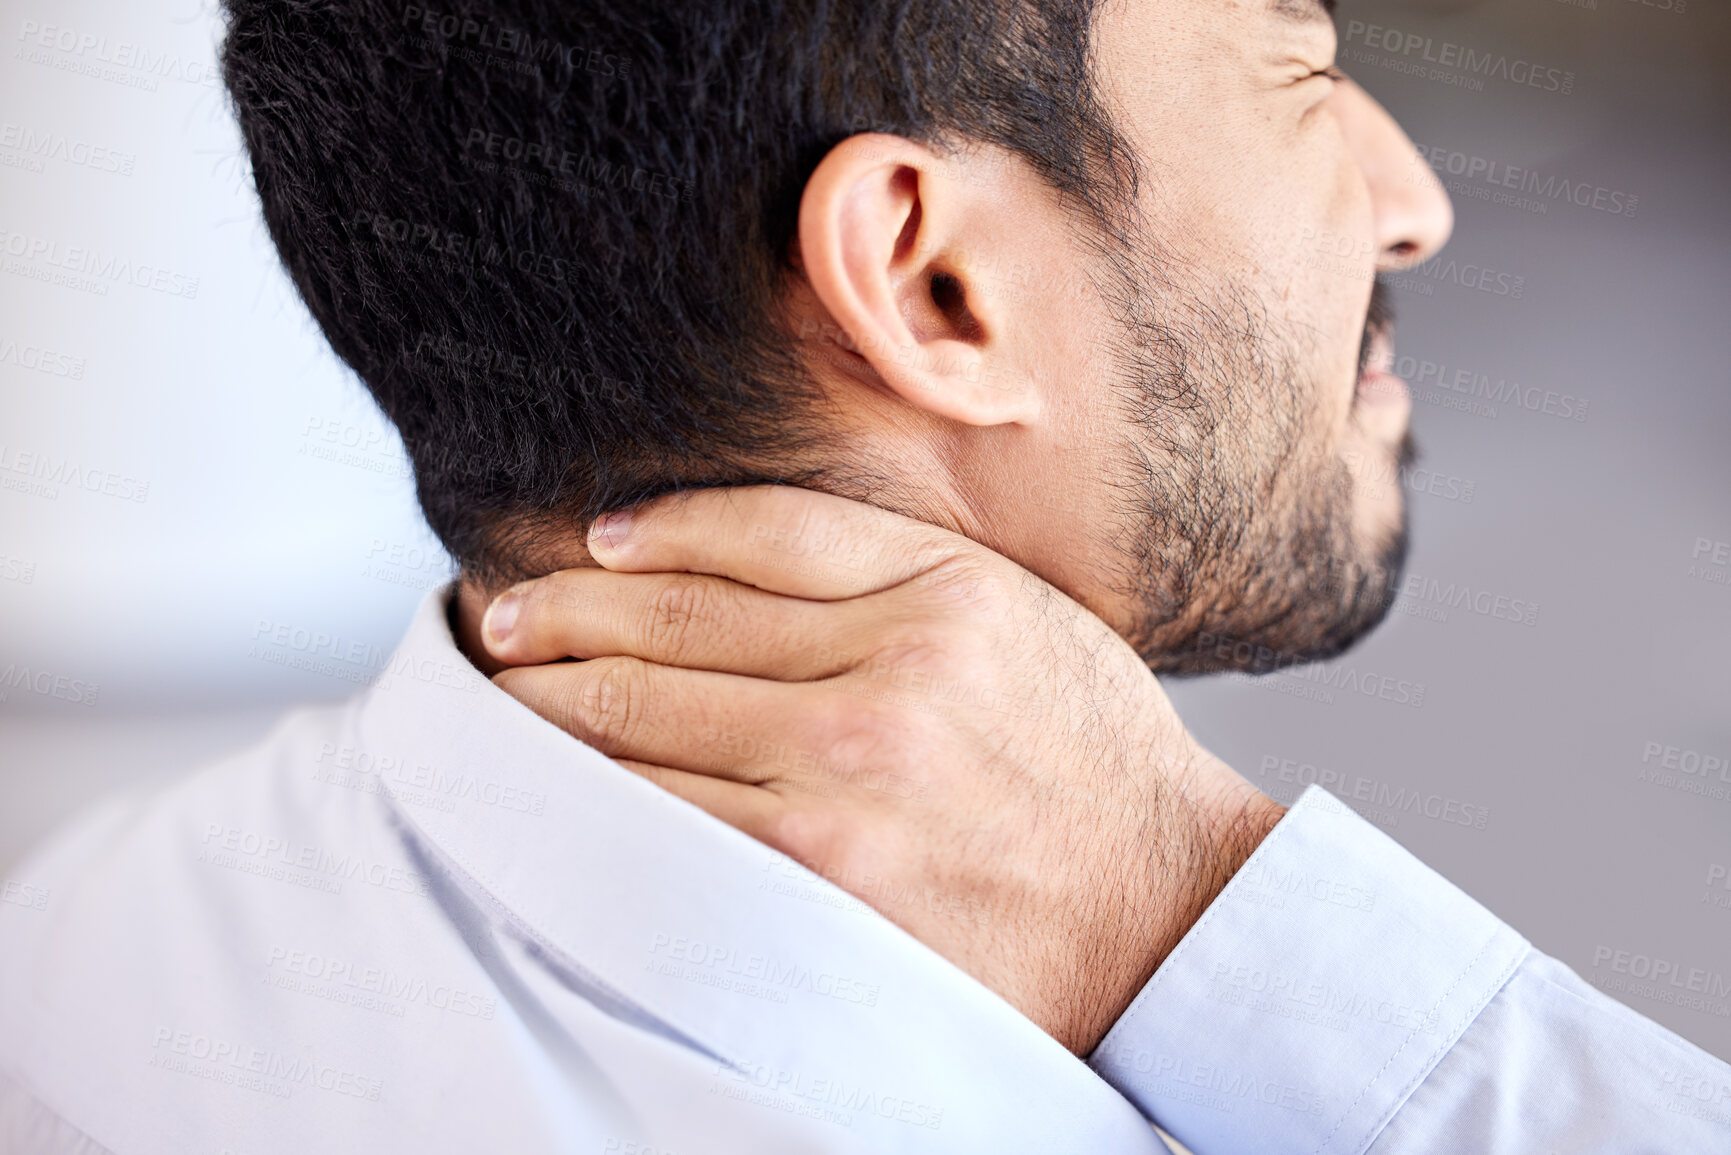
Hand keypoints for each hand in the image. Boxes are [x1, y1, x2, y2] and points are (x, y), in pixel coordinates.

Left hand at [479, 485, 1283, 1053]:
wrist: (1165, 918)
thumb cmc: (1095, 767)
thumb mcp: (1030, 623)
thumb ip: (909, 574)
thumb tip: (756, 551)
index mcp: (945, 591)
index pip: (758, 529)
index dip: (656, 525)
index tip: (596, 539)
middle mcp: (890, 670)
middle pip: (677, 613)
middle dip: (565, 607)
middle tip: (501, 611)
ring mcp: (846, 775)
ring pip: (649, 708)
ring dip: (554, 691)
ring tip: (506, 684)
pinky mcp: (817, 871)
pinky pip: (665, 807)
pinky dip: (592, 779)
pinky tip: (554, 767)